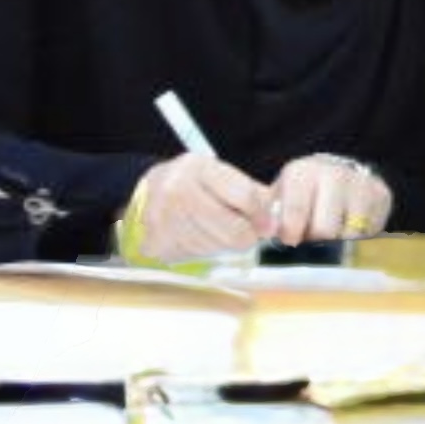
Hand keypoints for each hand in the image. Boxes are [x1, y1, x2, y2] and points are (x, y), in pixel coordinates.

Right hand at [127, 152, 270, 260]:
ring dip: (225, 245)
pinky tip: (201, 237)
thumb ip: (252, 194)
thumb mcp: (222, 176)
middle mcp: (177, 189)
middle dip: (247, 236)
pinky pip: (195, 255)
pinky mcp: (156, 240)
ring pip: (215, 245)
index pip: (244, 196)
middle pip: (231, 228)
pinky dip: (204, 251)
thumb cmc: (195, 184)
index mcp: (198, 167)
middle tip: (249, 235)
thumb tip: (276, 220)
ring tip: (219, 232)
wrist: (149, 192)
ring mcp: (163, 216)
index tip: (267, 224)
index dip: (262, 215)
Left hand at [265, 152, 391, 243]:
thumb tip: (265, 240)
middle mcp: (334, 173)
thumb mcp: (280, 201)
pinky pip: (370, 232)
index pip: (296, 210)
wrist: (336, 176)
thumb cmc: (301, 197)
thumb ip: (270, 220)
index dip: (292, 233)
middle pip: (325, 229)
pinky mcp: (382, 194)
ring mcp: (361, 183)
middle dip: (316, 245)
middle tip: (312, 245)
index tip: (291, 242)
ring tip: (330, 240)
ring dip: (339, 245)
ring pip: (350, 234)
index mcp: (302, 173)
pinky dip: (359, 240)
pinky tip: (349, 233)